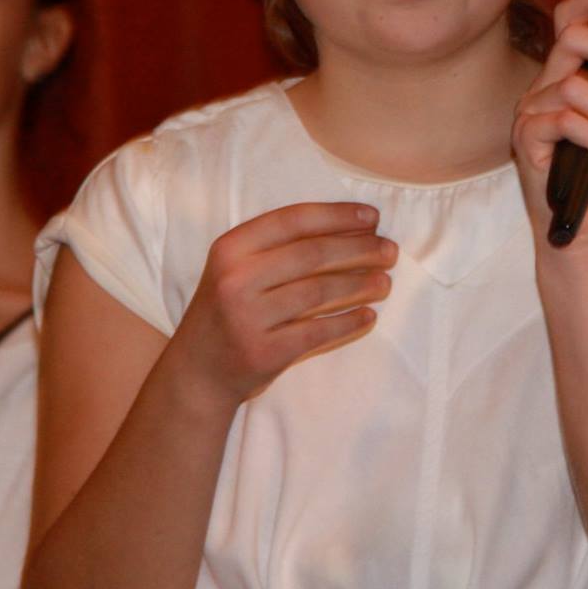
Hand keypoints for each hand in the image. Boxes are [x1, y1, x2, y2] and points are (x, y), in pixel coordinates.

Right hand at [179, 202, 396, 403]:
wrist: (197, 372)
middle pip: (313, 254)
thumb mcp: (237, 269)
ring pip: (320, 292)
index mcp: (231, 248)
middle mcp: (236, 279)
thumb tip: (353, 227)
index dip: (337, 215)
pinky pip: (319, 331)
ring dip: (361, 284)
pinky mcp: (264, 352)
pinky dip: (349, 322)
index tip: (372, 217)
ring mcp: (249, 317)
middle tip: (390, 250)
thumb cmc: (229, 310)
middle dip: (359, 249)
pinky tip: (368, 315)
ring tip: (385, 282)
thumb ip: (279, 248)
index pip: (294, 220)